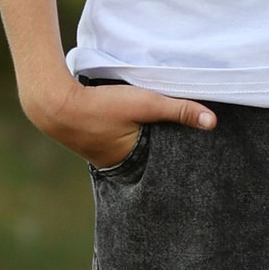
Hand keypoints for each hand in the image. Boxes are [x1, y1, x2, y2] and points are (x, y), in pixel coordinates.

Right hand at [23, 74, 214, 169]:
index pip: (168, 162)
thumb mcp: (146, 103)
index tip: (201, 150)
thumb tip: (213, 122)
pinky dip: (132, 136)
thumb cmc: (101, 105)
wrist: (55, 103)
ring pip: (136, 150)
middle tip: (189, 141)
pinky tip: (136, 126)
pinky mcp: (96, 144)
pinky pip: (122, 143)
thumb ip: (179, 110)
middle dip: (167, 151)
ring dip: (147, 141)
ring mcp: (106, 157)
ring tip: (165, 132)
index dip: (181, 155)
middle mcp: (120, 166)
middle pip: (152, 158)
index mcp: (134, 163)